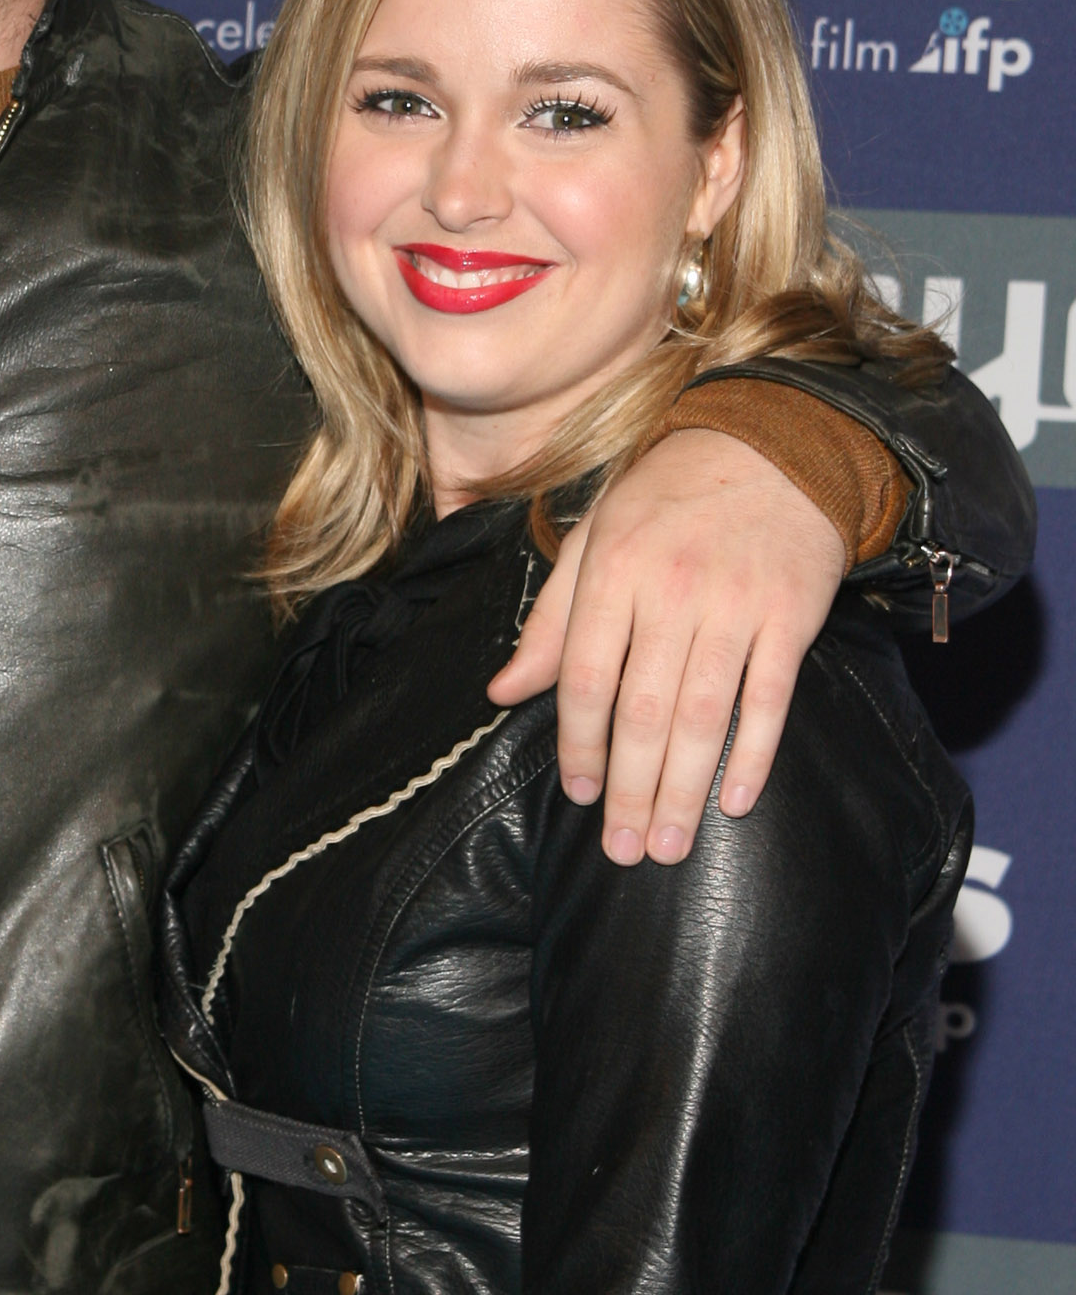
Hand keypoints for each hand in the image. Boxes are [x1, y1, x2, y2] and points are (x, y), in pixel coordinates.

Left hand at [486, 430, 843, 863]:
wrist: (773, 444)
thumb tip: (503, 690)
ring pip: (702, 715)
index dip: (580, 743)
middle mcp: (670, 591)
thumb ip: (551, 620)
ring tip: (668, 844)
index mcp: (613, 572)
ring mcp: (735, 604)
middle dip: (629, 789)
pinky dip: (753, 754)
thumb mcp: (595, 540)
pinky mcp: (791, 614)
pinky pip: (769, 698)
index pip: (587, 677)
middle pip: (643, 710)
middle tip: (623, 850)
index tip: (579, 793)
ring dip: (683, 788)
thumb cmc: (668, 498)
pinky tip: (734, 801)